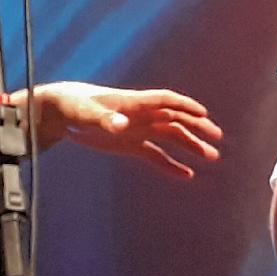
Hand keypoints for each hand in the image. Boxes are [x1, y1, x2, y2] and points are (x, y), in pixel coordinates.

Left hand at [29, 81, 222, 178]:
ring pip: (171, 137)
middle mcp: (141, 115)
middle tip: (217, 137)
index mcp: (134, 102)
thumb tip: (122, 124)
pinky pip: (156, 155)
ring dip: (191, 145)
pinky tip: (187, 174)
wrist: (60, 113)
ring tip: (211, 156)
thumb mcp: (86, 114)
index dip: (185, 105)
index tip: (203, 114)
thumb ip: (105, 119)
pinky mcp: (131, 144)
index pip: (165, 101)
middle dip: (197, 127)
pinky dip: (171, 164)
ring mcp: (138, 129)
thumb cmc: (73, 107)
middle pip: (175, 118)